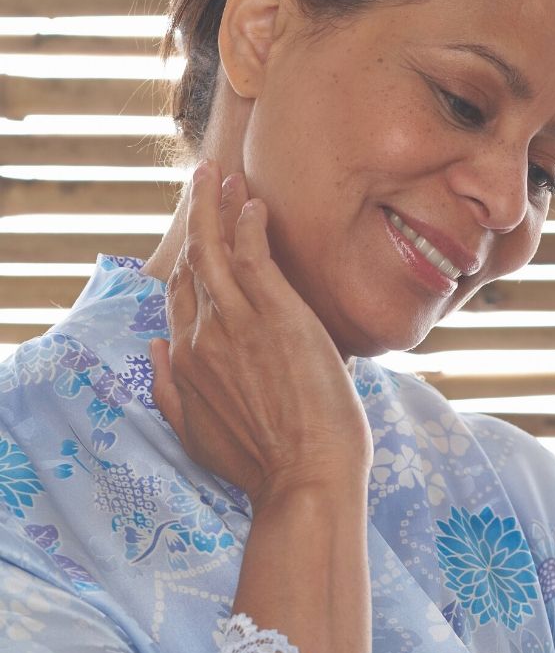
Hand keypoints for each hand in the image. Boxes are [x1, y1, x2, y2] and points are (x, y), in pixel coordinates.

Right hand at [148, 159, 372, 507]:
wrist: (304, 478)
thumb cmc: (263, 465)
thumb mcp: (196, 434)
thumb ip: (169, 389)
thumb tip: (152, 350)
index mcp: (185, 361)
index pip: (180, 295)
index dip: (187, 258)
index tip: (196, 234)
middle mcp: (202, 334)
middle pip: (194, 261)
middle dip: (199, 216)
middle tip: (206, 178)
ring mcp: (236, 321)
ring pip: (218, 248)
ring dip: (219, 206)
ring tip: (223, 174)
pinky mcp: (276, 314)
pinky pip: (253, 255)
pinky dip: (249, 224)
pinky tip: (254, 202)